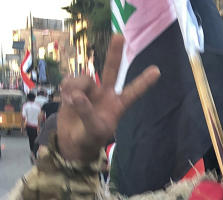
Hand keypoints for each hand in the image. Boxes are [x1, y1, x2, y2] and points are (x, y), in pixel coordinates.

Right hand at [57, 36, 159, 161]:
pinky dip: (65, 88)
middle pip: (112, 70)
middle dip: (114, 54)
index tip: (157, 71)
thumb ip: (87, 112)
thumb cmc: (90, 138)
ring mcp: (90, 89)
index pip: (133, 92)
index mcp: (117, 105)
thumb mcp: (93, 130)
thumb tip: (77, 95)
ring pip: (83, 78)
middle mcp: (106, 93)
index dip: (144, 82)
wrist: (72, 140)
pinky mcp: (74, 88)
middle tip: (120, 36)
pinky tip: (65, 98)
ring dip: (74, 88)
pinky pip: (69, 80)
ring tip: (71, 102)